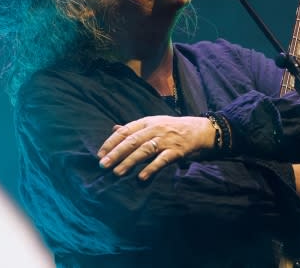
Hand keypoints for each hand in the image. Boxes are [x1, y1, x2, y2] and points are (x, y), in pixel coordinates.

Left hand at [97, 115, 215, 179]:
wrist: (199, 130)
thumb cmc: (172, 128)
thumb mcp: (153, 123)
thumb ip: (134, 128)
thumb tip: (114, 128)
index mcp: (146, 122)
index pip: (125, 131)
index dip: (111, 142)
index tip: (100, 154)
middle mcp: (154, 129)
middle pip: (132, 141)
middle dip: (116, 153)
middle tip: (103, 165)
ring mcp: (166, 140)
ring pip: (144, 150)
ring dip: (129, 162)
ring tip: (117, 172)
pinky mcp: (176, 151)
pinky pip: (162, 160)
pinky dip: (151, 168)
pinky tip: (141, 177)